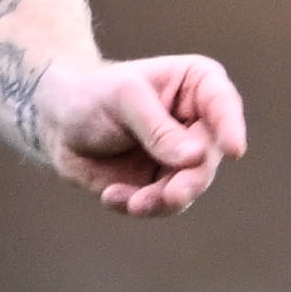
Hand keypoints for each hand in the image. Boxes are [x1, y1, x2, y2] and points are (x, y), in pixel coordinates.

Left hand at [34, 54, 246, 215]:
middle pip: (209, 157)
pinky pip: (161, 204)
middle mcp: (196, 124)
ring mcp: (180, 157)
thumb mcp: (124, 99)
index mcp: (197, 86)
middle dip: (191, 181)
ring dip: (164, 201)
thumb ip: (158, 129)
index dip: (232, 128)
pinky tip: (111, 196)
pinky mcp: (160, 184)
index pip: (223, 104)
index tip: (234, 150)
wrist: (56, 123)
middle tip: (172, 195)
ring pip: (189, 187)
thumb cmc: (92, 95)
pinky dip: (139, 206)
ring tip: (134, 203)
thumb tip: (196, 158)